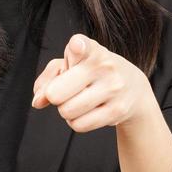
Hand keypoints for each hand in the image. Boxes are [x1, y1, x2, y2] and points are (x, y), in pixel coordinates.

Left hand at [31, 33, 159, 132]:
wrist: (134, 88)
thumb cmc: (93, 73)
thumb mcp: (70, 65)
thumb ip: (48, 78)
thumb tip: (37, 102)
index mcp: (90, 49)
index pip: (79, 46)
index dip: (76, 48)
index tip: (77, 47)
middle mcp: (104, 66)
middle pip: (57, 94)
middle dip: (55, 97)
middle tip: (68, 91)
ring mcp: (113, 88)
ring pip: (67, 112)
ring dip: (66, 111)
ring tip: (79, 101)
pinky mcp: (117, 111)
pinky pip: (79, 125)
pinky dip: (76, 122)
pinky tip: (87, 112)